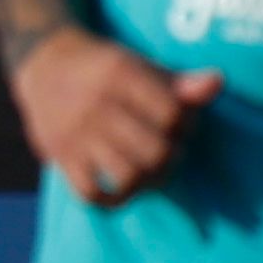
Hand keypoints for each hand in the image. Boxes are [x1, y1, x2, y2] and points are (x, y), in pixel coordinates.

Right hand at [10, 30, 219, 207]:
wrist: (44, 63)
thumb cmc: (107, 68)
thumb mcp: (142, 65)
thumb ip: (180, 82)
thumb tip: (218, 83)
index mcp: (122, 77)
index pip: (172, 114)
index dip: (187, 125)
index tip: (182, 124)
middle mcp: (98, 106)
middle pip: (155, 152)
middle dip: (172, 156)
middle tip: (169, 150)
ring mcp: (77, 134)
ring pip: (127, 176)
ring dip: (148, 181)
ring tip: (150, 170)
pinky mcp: (60, 156)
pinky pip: (89, 192)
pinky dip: (111, 198)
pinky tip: (122, 189)